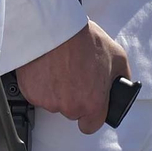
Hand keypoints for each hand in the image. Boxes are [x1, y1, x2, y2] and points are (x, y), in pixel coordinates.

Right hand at [15, 20, 129, 134]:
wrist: (53, 25)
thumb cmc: (83, 39)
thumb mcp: (117, 56)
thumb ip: (122, 78)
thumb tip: (121, 88)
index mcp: (93, 104)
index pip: (91, 125)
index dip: (90, 113)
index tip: (87, 102)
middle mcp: (70, 107)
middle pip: (70, 112)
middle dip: (72, 98)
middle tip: (72, 75)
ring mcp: (47, 101)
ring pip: (52, 102)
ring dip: (54, 90)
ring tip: (57, 68)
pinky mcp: (29, 91)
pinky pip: (36, 93)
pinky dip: (39, 83)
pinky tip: (45, 67)